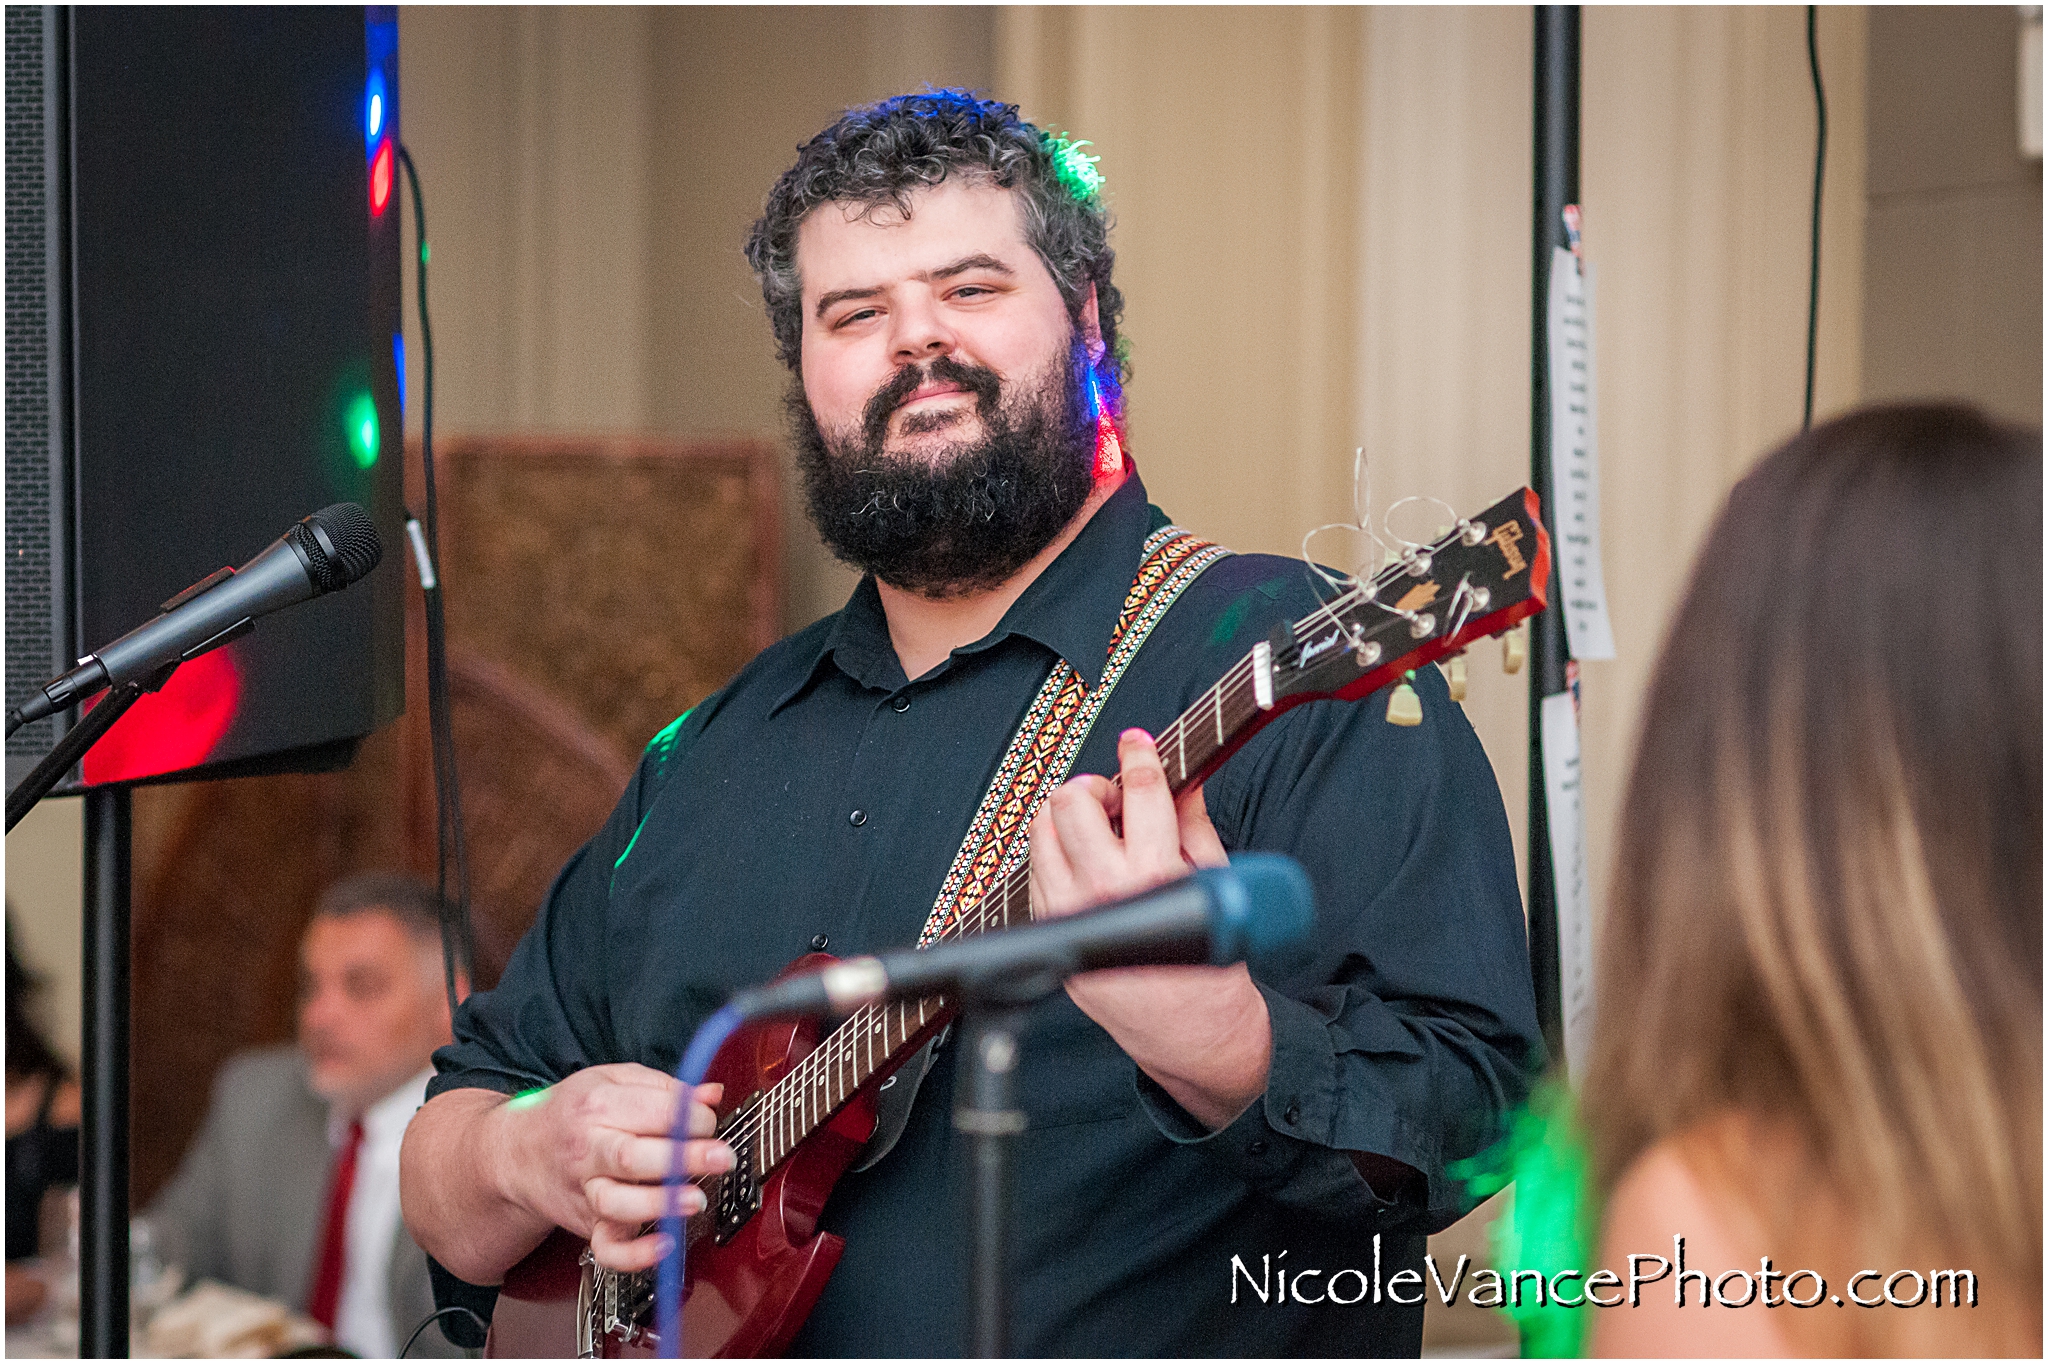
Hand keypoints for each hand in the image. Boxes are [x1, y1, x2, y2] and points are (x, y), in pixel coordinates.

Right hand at [489, 1063, 729, 1272]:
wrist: (515, 1153)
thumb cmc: (571, 1113)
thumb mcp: (611, 1081)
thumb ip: (664, 1086)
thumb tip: (711, 1094)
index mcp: (600, 1106)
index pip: (653, 1110)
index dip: (692, 1116)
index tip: (711, 1120)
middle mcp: (589, 1149)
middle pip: (634, 1157)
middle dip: (683, 1158)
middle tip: (721, 1157)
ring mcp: (586, 1190)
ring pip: (618, 1204)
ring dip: (660, 1204)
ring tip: (695, 1200)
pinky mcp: (587, 1224)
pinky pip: (607, 1248)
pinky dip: (635, 1254)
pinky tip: (664, 1244)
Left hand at [1028, 729, 1270, 1129]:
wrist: (1194, 1036)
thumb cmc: (1213, 969)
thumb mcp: (1216, 885)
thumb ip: (1194, 826)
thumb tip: (1183, 782)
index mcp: (1155, 875)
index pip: (1140, 792)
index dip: (1139, 757)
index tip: (1137, 743)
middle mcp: (1103, 893)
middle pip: (1071, 803)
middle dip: (1095, 789)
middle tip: (1117, 800)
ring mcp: (1069, 915)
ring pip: (1041, 833)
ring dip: (1069, 820)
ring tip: (1100, 832)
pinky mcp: (1054, 935)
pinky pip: (1036, 872)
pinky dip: (1057, 856)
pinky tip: (1086, 866)